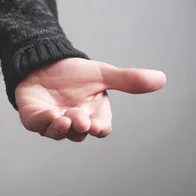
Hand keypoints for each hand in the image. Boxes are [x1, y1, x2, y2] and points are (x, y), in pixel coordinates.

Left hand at [16, 58, 165, 141]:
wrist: (44, 61)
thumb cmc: (74, 73)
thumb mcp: (102, 74)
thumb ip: (127, 80)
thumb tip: (161, 78)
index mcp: (93, 115)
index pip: (100, 128)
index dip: (99, 127)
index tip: (97, 125)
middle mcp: (73, 122)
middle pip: (78, 133)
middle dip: (80, 127)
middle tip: (81, 120)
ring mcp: (52, 122)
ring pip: (58, 133)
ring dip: (61, 128)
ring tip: (64, 119)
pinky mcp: (33, 117)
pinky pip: (37, 124)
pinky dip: (43, 121)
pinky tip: (49, 114)